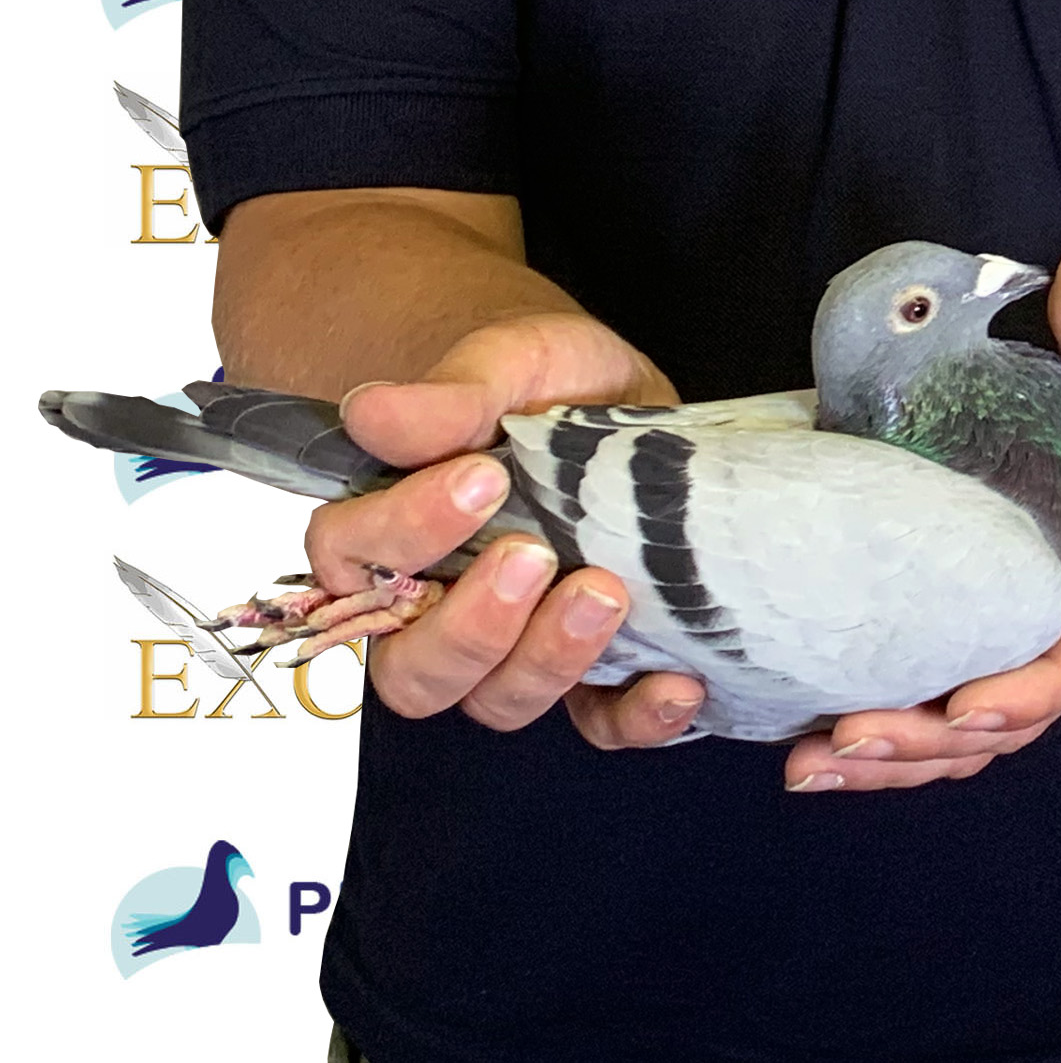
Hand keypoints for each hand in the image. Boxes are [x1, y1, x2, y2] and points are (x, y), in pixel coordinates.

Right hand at [320, 313, 702, 749]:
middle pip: (415, 673)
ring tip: (605, 593)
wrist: (621, 396)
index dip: (404, 534)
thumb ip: (449, 396)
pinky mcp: (594, 665)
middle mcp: (440, 611)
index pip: (356, 564)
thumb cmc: (542, 383)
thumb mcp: (507, 363)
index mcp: (394, 540)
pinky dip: (636, 716)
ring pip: (500, 701)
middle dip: (471, 627)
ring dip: (549, 662)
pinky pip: (599, 723)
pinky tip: (677, 682)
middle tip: (533, 557)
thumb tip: (373, 411)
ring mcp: (518, 645)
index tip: (478, 478)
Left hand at [786, 235, 1060, 795]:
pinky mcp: (985, 639)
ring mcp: (1029, 644)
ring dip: (894, 761)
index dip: (1034, 691)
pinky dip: (887, 743)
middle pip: (1012, 722)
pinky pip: (943, 710)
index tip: (972, 706)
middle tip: (848, 736)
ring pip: (969, 739)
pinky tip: (813, 748)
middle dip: (929, 741)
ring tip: (811, 764)